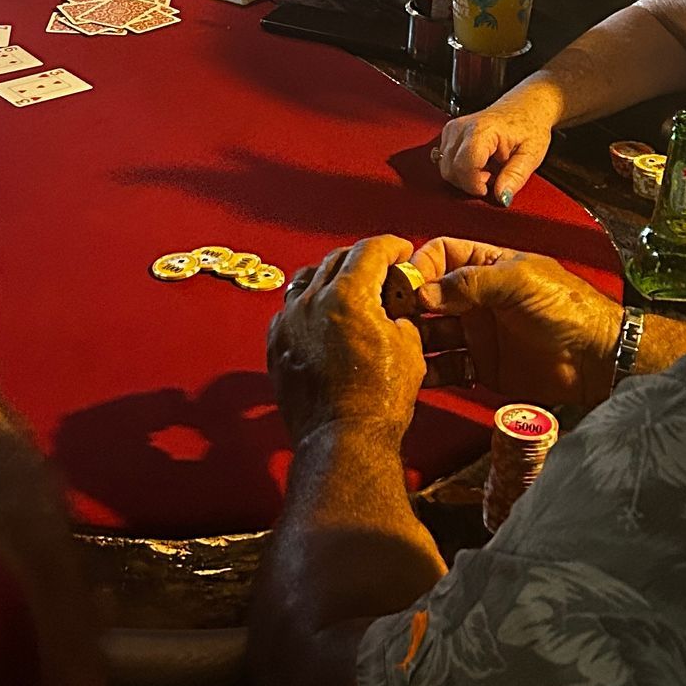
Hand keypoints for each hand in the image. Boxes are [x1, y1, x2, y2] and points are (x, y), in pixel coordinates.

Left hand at [266, 237, 426, 449]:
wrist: (343, 439)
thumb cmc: (377, 401)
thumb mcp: (409, 351)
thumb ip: (401, 318)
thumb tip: (396, 313)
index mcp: (348, 296)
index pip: (369, 251)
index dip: (391, 246)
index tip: (400, 250)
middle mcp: (312, 302)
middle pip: (335, 260)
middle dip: (361, 259)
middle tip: (379, 268)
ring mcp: (289, 323)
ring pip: (306, 281)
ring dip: (329, 277)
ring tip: (346, 288)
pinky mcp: (276, 346)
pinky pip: (290, 311)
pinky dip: (308, 307)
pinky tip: (322, 318)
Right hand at [403, 240, 622, 412]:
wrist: (595, 357)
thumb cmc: (565, 307)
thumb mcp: (518, 280)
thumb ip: (470, 283)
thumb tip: (424, 292)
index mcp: (487, 266)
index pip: (441, 255)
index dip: (421, 264)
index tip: (406, 282)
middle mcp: (476, 298)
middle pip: (429, 295)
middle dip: (407, 304)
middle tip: (389, 317)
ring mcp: (477, 333)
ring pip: (432, 332)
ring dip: (413, 338)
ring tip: (396, 346)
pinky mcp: (482, 366)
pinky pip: (447, 367)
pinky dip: (429, 371)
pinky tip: (414, 373)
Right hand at [435, 78, 563, 205]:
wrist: (526, 105)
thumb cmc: (530, 126)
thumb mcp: (531, 154)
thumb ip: (515, 176)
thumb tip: (501, 197)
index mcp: (482, 130)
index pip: (464, 167)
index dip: (475, 185)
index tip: (490, 189)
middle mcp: (461, 128)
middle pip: (450, 169)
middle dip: (469, 183)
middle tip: (492, 178)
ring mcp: (452, 129)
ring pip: (445, 167)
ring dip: (464, 176)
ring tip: (487, 170)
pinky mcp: (449, 133)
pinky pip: (445, 160)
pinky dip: (460, 169)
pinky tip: (478, 164)